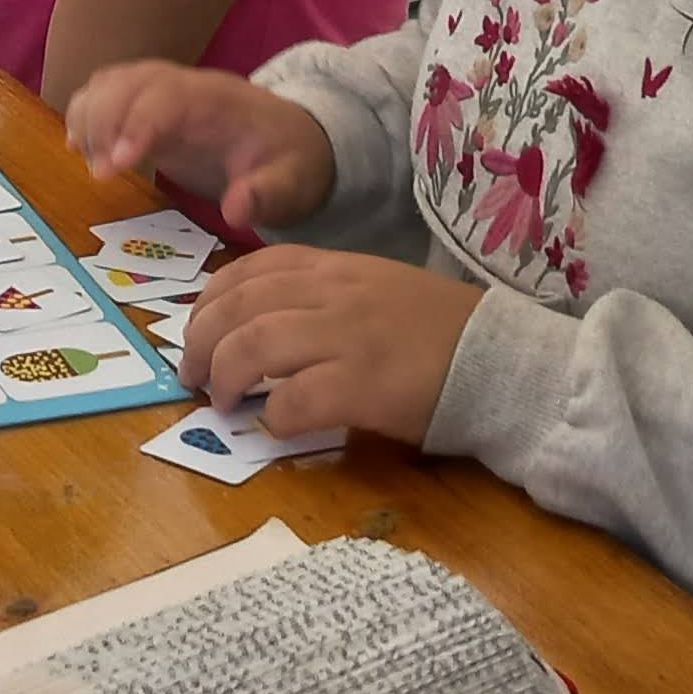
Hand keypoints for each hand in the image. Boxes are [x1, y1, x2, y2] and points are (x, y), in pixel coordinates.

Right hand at [65, 62, 333, 236]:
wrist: (292, 139)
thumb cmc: (288, 161)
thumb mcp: (291, 183)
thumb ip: (266, 194)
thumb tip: (236, 210)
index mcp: (218, 100)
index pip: (167, 96)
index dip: (136, 124)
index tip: (115, 166)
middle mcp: (185, 85)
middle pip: (129, 81)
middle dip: (102, 120)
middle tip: (100, 173)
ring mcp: (163, 91)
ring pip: (111, 82)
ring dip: (89, 115)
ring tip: (87, 161)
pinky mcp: (148, 106)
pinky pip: (107, 93)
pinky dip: (85, 113)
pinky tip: (79, 148)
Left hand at [177, 245, 481, 443]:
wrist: (501, 360)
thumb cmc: (440, 333)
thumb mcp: (376, 291)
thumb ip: (323, 299)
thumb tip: (260, 329)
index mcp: (337, 269)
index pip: (252, 269)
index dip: (211, 300)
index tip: (196, 330)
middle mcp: (336, 294)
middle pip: (240, 306)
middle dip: (201, 341)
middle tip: (191, 374)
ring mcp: (349, 336)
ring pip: (255, 344)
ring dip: (224, 376)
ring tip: (220, 402)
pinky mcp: (364, 384)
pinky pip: (295, 398)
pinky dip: (273, 414)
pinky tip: (275, 424)